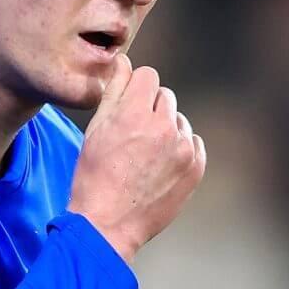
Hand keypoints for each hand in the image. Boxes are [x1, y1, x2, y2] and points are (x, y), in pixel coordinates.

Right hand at [67, 54, 206, 263]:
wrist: (108, 225)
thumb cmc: (94, 177)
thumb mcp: (95, 130)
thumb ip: (114, 91)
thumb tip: (125, 63)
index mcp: (136, 114)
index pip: (147, 75)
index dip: (135, 88)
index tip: (128, 105)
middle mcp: (165, 127)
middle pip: (165, 96)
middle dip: (150, 109)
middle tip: (133, 136)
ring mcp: (183, 149)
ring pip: (180, 120)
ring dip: (166, 130)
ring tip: (145, 155)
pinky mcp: (195, 168)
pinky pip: (193, 142)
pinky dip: (180, 149)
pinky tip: (160, 166)